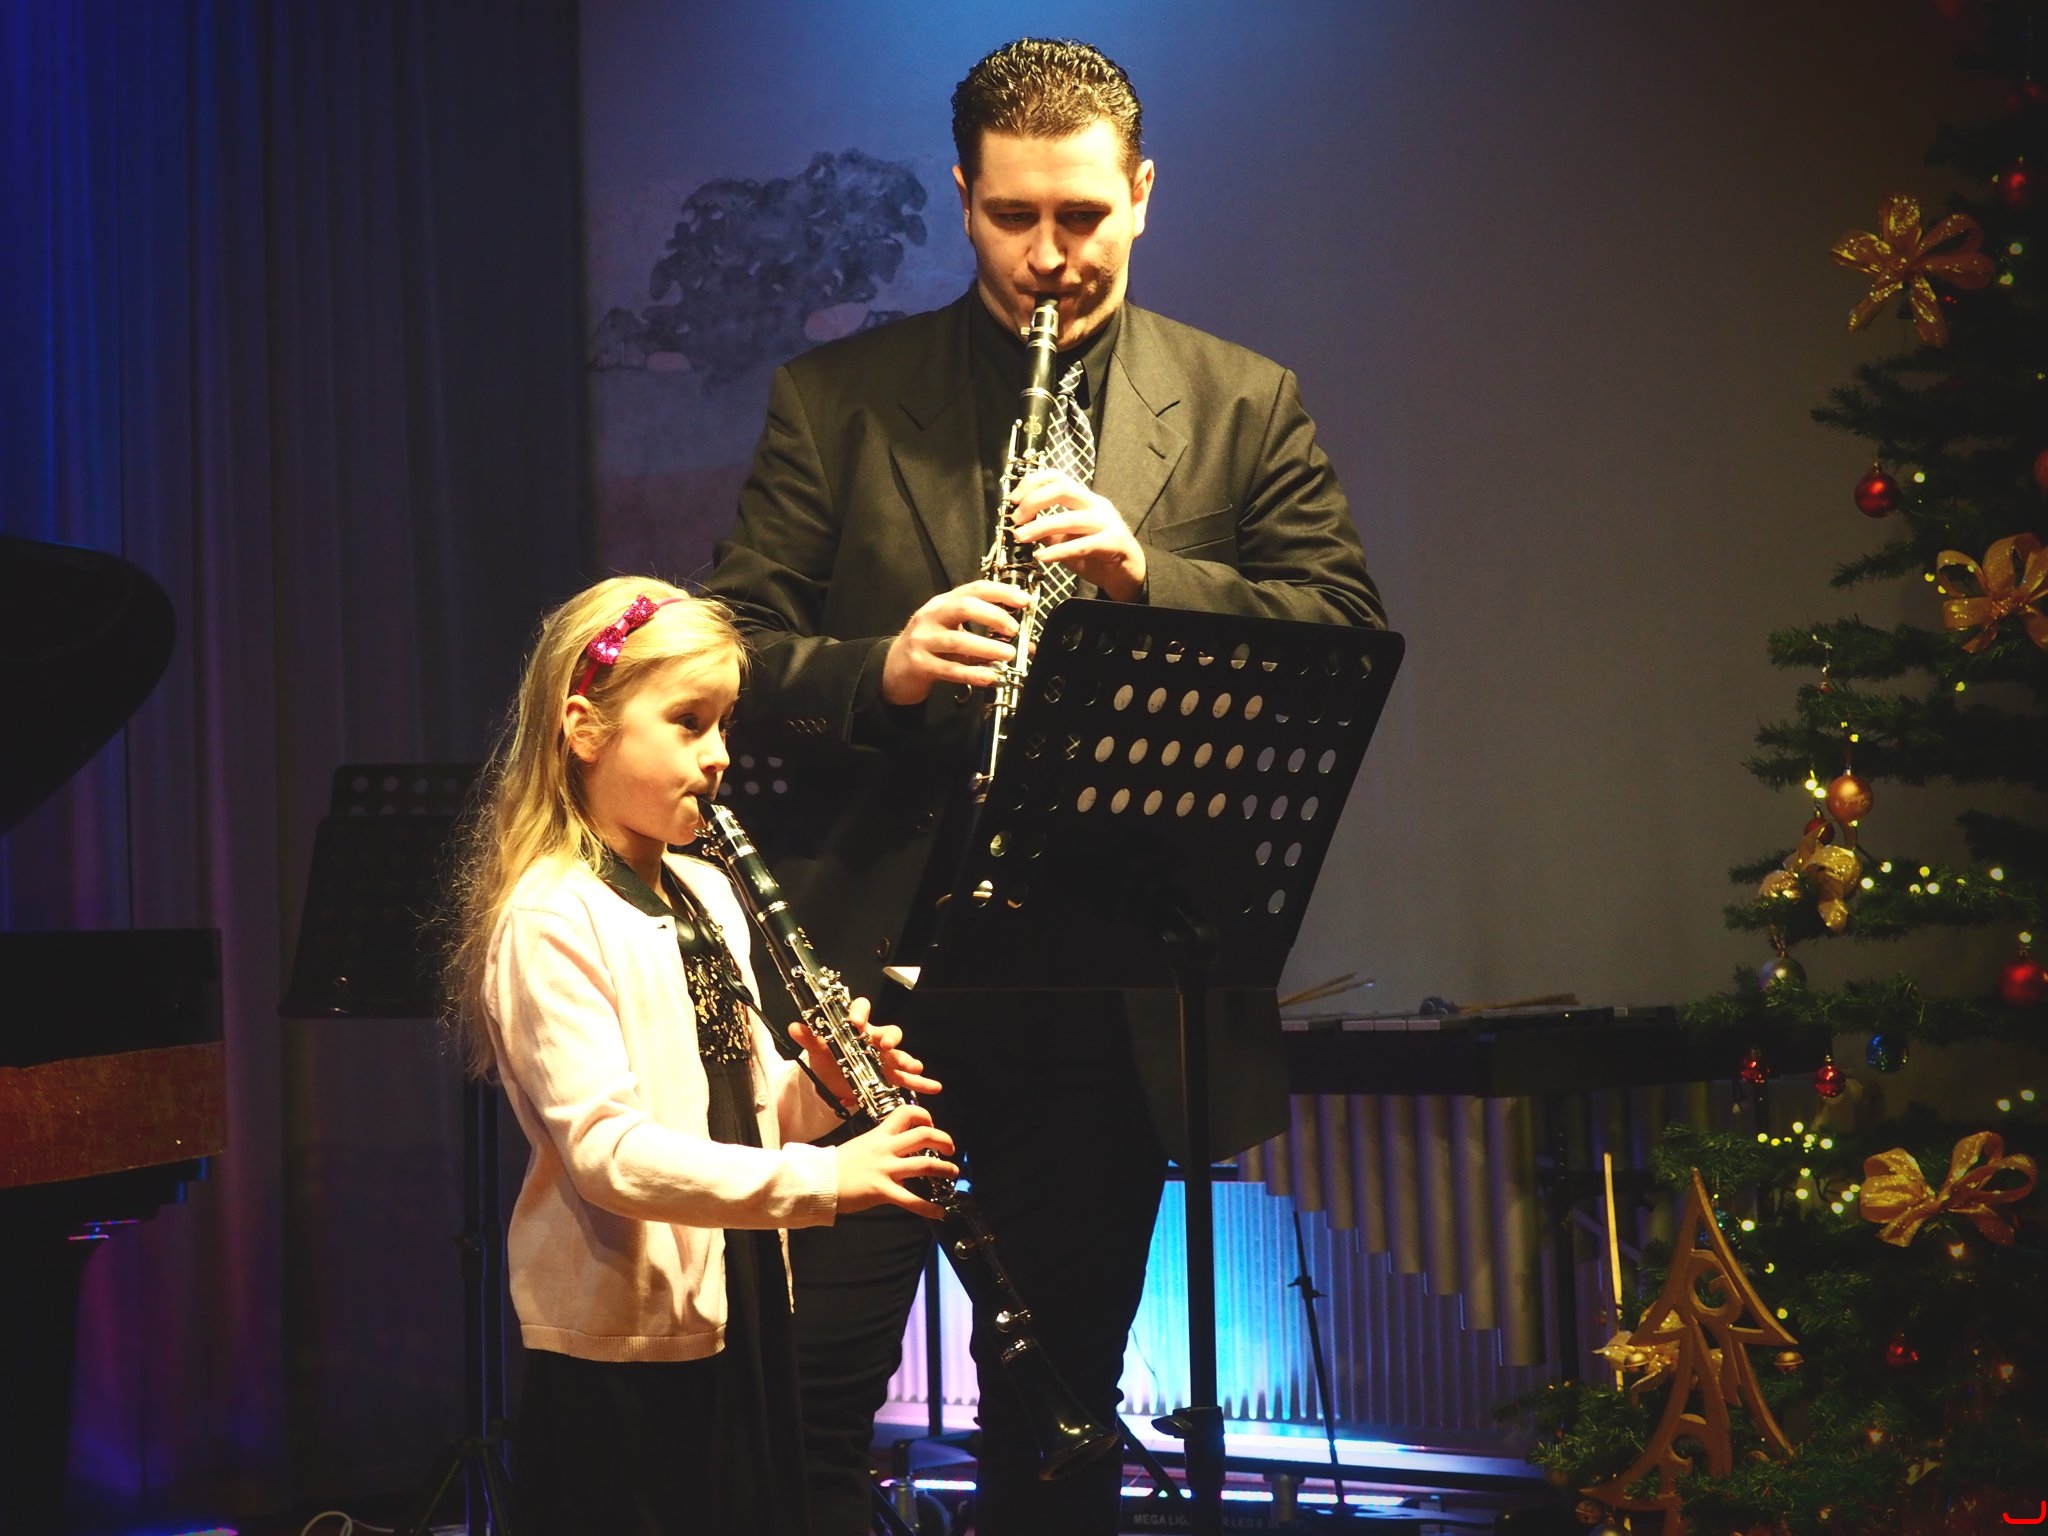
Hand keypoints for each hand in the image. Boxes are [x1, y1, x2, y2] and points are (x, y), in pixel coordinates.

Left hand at [789, 996, 942, 1112]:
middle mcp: (874, 1040)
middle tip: (885, 1043)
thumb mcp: (817, 1049)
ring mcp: (884, 1059)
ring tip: (914, 1066)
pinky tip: (933, 1086)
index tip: (854, 1021)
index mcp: (856, 1028)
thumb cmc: (829, 1059)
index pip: (861, 1010)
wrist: (832, 1082)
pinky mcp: (889, 1077)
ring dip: (907, 1059)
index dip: (860, 1012)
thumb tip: (795, 1026)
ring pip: (900, 1055)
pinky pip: (907, 1078)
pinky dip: (921, 1082)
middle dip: (890, 1037)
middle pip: (889, 1031)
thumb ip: (809, 1037)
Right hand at [833, 1104, 956, 1216]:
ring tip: (952, 1172)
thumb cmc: (837, 1164)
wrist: (817, 1180)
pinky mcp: (882, 1191)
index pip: (906, 1113)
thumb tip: (899, 1154)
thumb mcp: (861, 1145)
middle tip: (950, 1148)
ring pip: (924, 1165)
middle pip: (923, 1135)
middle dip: (943, 1140)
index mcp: (880, 1134)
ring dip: (944, 1169)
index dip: (924, 1115)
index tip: (931, 1124)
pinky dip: (929, 1207)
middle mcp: (886, 1148)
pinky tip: (940, 1212)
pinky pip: (911, 1200)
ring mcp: (885, 1169)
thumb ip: (882, 1146)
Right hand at [880, 579, 1032, 704]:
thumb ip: (986, 635)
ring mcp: (923, 640)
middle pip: (963, 607)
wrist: (895, 669)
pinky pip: (950, 669)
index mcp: (943, 603)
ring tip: (1008, 655)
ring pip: (957, 641)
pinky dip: (972, 673)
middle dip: (993, 616)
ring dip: (986, 647)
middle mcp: (931, 617)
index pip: (974, 589)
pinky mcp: (919, 664)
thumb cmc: (931, 647)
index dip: (1001, 592)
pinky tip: (990, 676)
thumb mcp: (955, 632)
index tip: (1023, 600)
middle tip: (1013, 629)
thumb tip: (1025, 645)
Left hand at [1009, 468, 1146, 601]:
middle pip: (1064, 489)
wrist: (1127, 575)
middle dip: (1035, 500)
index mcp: (1085, 499)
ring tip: (1021, 537)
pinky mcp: (1113, 542)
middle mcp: (1097, 505)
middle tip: (1016, 518)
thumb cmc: (1096, 555)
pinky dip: (1059, 550)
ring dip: (1041, 526)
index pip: (1058, 477)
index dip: (1034, 482)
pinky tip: (1042, 556)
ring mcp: (1107, 522)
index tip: (1014, 498)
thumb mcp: (1066, 540)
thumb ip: (1047, 531)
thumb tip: (1020, 526)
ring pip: (1071, 518)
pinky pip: (1082, 545)